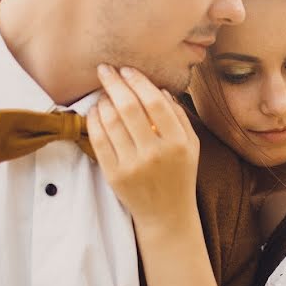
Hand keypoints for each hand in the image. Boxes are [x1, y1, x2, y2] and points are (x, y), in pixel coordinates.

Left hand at [87, 65, 199, 233]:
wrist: (167, 215)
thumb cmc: (180, 176)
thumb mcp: (191, 146)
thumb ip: (179, 117)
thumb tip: (159, 89)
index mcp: (178, 142)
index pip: (155, 102)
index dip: (138, 82)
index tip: (127, 70)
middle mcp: (156, 153)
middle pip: (129, 108)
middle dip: (114, 83)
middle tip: (105, 70)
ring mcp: (133, 165)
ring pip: (111, 122)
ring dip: (103, 101)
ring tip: (103, 93)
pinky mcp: (115, 176)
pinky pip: (99, 141)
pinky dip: (94, 121)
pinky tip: (95, 111)